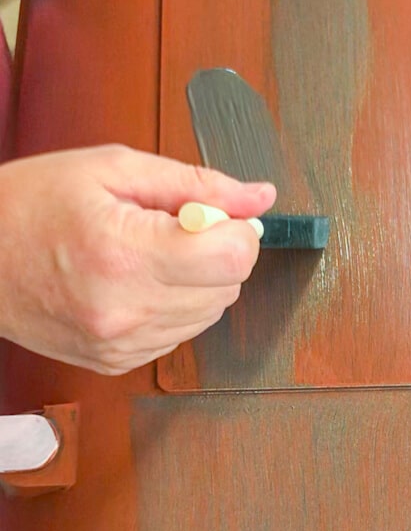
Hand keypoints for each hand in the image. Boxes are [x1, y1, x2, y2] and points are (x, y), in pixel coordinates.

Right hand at [0, 145, 276, 373]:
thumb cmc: (31, 205)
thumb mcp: (112, 168)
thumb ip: (195, 182)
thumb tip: (259, 197)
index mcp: (124, 254)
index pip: (234, 258)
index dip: (236, 229)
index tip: (213, 213)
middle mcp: (125, 310)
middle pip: (229, 287)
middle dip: (216, 251)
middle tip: (171, 226)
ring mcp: (120, 344)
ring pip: (209, 314)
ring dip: (197, 280)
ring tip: (146, 252)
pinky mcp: (115, 362)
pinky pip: (179, 334)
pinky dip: (173, 305)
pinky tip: (135, 280)